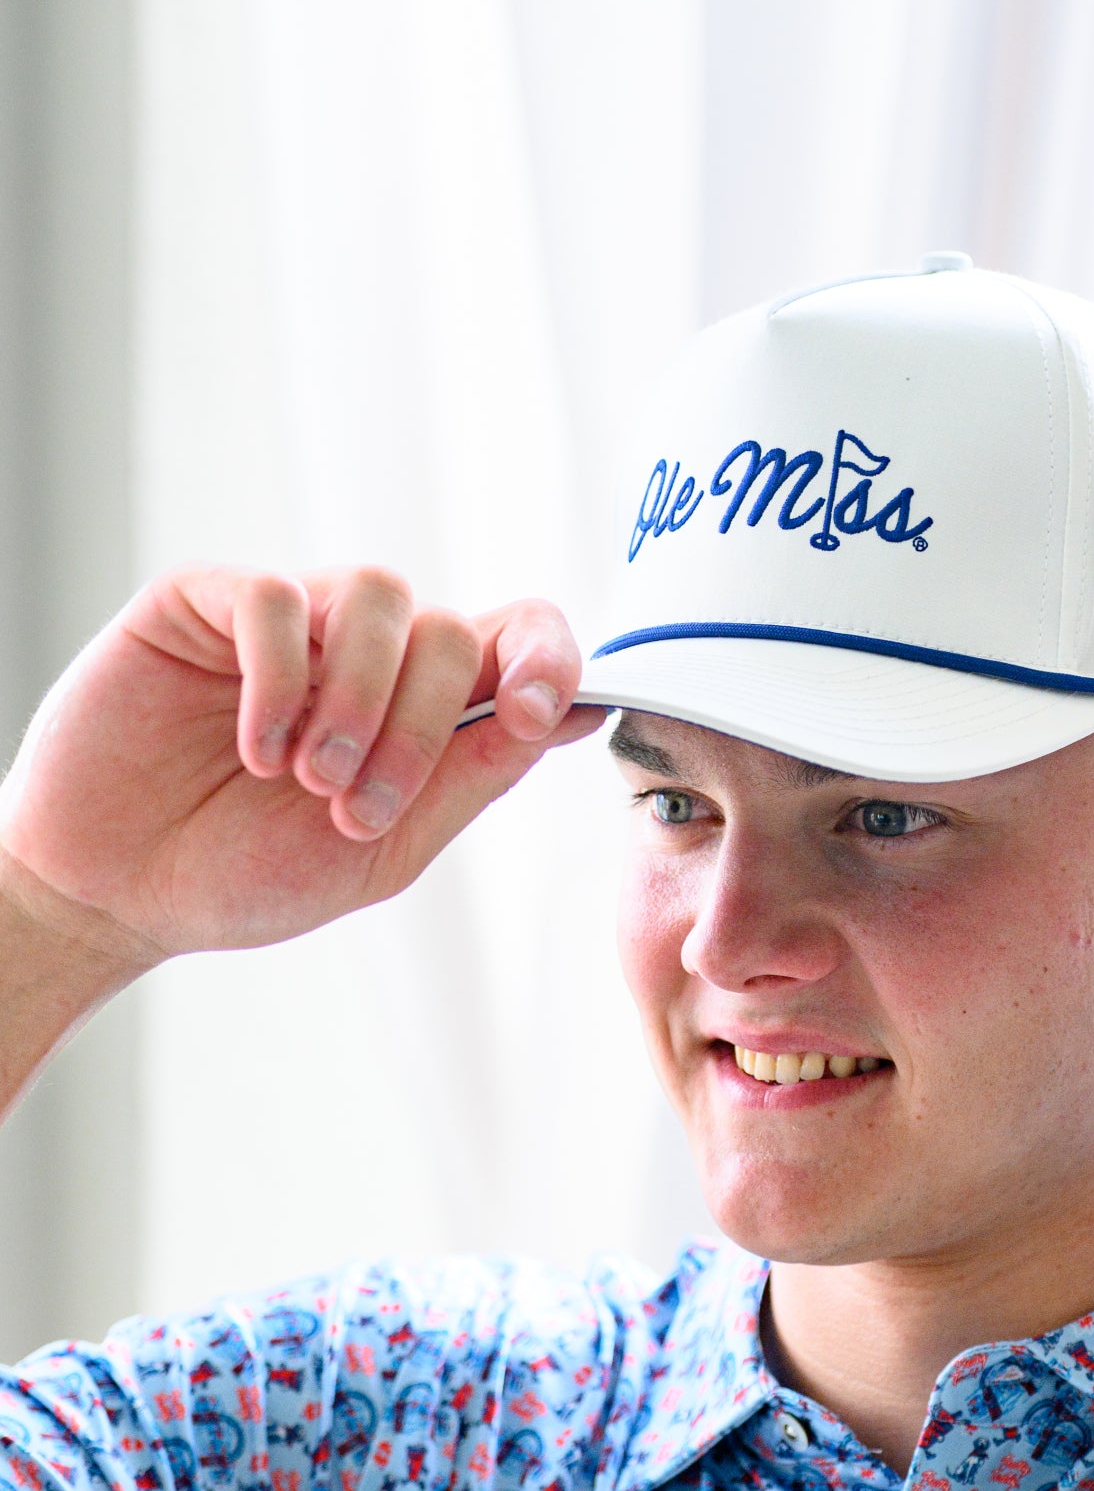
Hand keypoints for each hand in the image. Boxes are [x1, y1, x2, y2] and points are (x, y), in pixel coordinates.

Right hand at [0, 566, 605, 965]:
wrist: (119, 895)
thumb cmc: (248, 873)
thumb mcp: (386, 847)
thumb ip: (474, 773)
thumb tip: (576, 712)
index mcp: (424, 704)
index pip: (519, 636)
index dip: (550, 656)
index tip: (540, 710)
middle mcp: (365, 650)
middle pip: (452, 631)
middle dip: (420, 729)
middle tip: (354, 806)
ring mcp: (292, 620)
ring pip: (380, 595)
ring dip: (360, 698)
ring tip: (308, 777)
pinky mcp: (209, 601)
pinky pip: (277, 597)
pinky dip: (280, 679)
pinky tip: (256, 745)